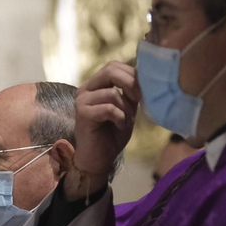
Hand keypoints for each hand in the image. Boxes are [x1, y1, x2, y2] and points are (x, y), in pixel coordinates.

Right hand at [66, 62, 139, 198]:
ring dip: (125, 109)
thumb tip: (143, 77)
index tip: (140, 93)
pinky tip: (119, 126)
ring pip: (112, 93)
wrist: (98, 159)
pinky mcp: (82, 113)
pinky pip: (108, 108)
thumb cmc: (112, 135)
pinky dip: (119, 118)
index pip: (113, 66)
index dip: (131, 74)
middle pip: (110, 70)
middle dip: (130, 84)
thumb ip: (130, 93)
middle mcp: (86, 89)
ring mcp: (82, 100)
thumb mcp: (127, 109)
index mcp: (95, 85)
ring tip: (125, 121)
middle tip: (137, 100)